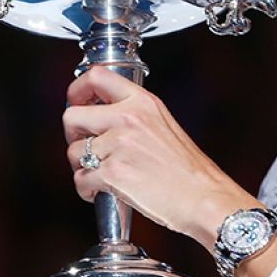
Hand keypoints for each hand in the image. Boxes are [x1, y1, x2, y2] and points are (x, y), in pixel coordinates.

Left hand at [62, 67, 255, 247]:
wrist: (203, 198)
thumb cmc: (189, 171)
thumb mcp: (165, 126)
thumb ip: (134, 116)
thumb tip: (101, 119)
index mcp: (143, 103)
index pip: (96, 77)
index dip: (77, 89)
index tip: (75, 101)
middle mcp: (128, 119)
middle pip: (72, 116)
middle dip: (73, 136)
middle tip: (85, 148)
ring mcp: (119, 145)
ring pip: (73, 152)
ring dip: (82, 167)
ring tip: (101, 176)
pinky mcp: (112, 173)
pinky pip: (80, 179)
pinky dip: (87, 189)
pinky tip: (102, 191)